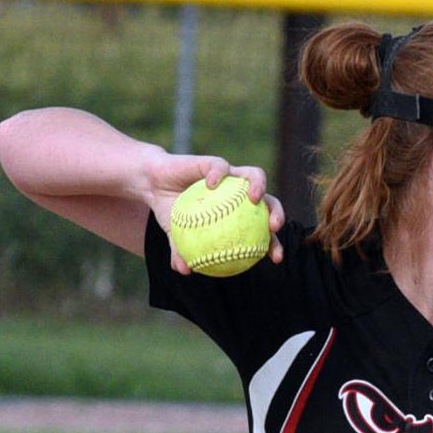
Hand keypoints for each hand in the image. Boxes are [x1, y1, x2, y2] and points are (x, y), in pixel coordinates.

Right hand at [144, 153, 284, 274]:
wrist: (156, 186)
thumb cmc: (172, 214)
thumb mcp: (175, 236)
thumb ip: (182, 252)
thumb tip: (182, 270)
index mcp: (239, 216)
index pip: (264, 231)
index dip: (274, 244)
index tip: (275, 258)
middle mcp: (240, 195)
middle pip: (269, 202)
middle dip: (277, 214)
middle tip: (273, 228)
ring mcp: (230, 177)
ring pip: (254, 175)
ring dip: (259, 186)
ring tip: (254, 199)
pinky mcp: (214, 162)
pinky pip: (219, 167)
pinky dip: (218, 174)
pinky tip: (210, 185)